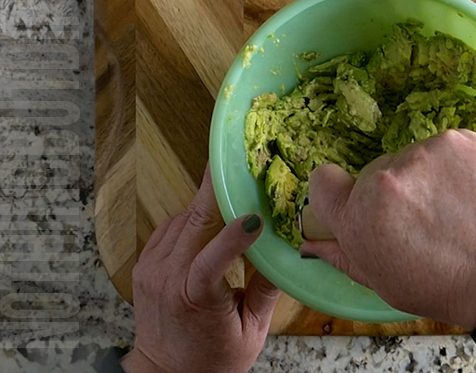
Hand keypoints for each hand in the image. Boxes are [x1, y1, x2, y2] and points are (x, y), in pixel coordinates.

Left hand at [122, 165, 280, 372]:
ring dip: (204, 205)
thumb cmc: (213, 359)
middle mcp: (167, 279)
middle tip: (235, 164)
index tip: (256, 217)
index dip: (235, 234)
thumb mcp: (251, 331)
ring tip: (229, 189)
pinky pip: (169, 227)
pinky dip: (189, 219)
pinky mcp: (144, 265)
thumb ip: (267, 289)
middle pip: (193, 223)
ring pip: (181, 219)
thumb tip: (287, 251)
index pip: (212, 259)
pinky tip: (208, 219)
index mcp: (195, 299)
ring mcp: (151, 270)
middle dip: (215, 192)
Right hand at [300, 129, 475, 329]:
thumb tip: (311, 240)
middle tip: (426, 220)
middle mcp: (383, 179)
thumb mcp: (385, 282)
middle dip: (393, 192)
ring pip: (413, 159)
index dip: (338, 191)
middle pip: (376, 172)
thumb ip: (342, 255)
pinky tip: (472, 194)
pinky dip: (456, 166)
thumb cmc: (448, 286)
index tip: (358, 200)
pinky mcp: (458, 139)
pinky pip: (446, 148)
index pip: (323, 180)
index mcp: (357, 217)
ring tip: (456, 210)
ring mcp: (423, 154)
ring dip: (427, 177)